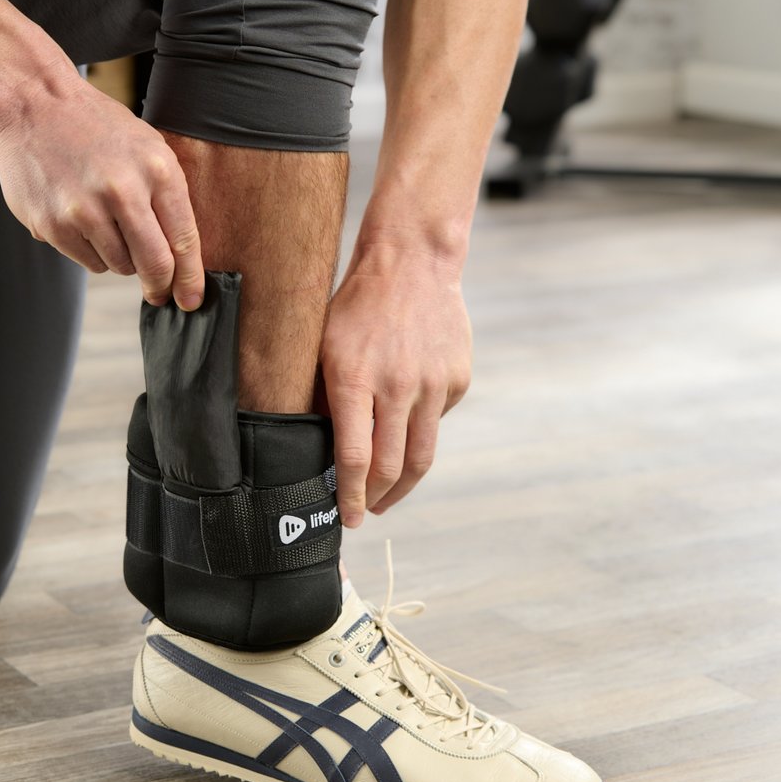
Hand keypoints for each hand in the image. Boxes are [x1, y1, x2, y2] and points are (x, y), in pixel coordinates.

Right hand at [0, 77, 204, 308]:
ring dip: (121, 258)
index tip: (191, 299)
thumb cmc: (96, 128)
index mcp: (156, 170)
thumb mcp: (147, 148)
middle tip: (158, 293)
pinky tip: (82, 220)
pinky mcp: (53, 226)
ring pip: (120, 266)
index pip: (183, 240)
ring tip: (107, 223)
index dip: (191, 278)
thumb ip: (167, 198)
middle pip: (154, 264)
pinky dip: (92, 251)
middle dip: (160, 285)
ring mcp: (84, 211)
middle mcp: (122, 191)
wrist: (34, 105)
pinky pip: (89, 262)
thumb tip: (184, 259)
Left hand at [320, 239, 472, 527]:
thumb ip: (327, 399)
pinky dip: (419, 432)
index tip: (348, 518)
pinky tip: (405, 423)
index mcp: (355, 379)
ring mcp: (432, 384)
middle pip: (391, 466)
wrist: (412, 263)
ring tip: (387, 497)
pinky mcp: (456, 380)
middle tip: (366, 512)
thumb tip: (326, 452)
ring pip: (421, 456)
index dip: (350, 496)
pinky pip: (435, 421)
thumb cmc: (356, 306)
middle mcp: (397, 386)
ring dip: (403, 485)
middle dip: (376, 499)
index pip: (354, 457)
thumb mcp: (324, 347)